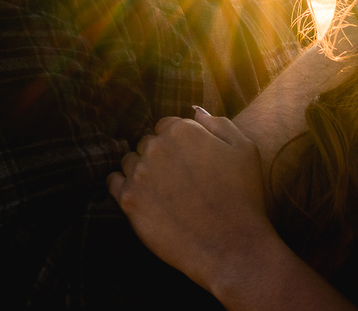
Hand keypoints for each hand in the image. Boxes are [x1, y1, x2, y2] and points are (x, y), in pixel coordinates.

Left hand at [107, 108, 270, 291]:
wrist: (230, 245)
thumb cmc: (242, 196)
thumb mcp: (244, 149)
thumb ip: (218, 123)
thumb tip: (194, 112)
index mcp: (184, 130)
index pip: (167, 125)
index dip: (179, 143)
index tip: (187, 160)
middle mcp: (157, 146)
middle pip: (148, 142)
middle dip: (160, 155)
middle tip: (177, 178)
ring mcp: (140, 173)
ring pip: (130, 161)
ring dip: (141, 170)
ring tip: (162, 190)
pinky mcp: (128, 200)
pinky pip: (113, 182)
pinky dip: (123, 185)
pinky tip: (140, 195)